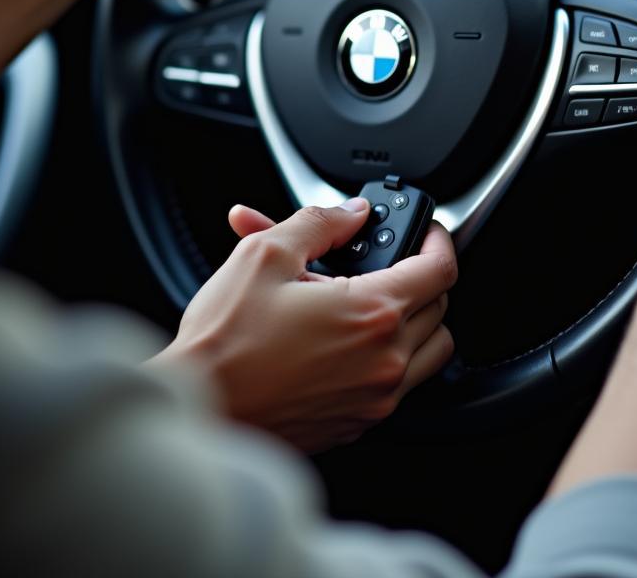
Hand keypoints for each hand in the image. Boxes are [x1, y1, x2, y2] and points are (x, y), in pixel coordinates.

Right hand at [153, 200, 456, 452]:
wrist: (197, 412)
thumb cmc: (223, 344)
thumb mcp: (264, 256)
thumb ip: (319, 223)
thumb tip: (350, 213)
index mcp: (373, 314)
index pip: (440, 269)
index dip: (437, 239)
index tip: (428, 230)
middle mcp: (385, 361)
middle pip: (439, 307)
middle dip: (421, 276)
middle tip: (389, 262)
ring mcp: (375, 398)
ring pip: (430, 350)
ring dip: (416, 320)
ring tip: (374, 303)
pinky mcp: (358, 423)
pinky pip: (401, 385)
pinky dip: (391, 358)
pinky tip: (350, 342)